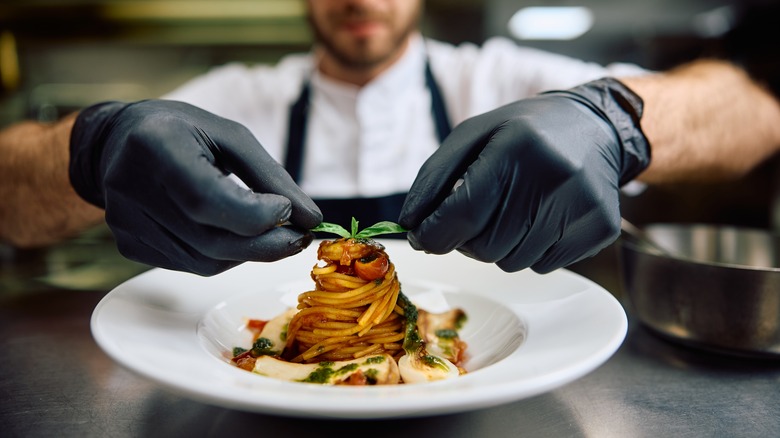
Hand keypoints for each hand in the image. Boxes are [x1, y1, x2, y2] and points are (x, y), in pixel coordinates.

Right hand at [70, 99, 321, 274]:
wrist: (117, 141)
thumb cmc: (182, 131)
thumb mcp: (231, 136)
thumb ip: (271, 176)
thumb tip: (311, 217)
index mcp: (156, 147)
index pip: (208, 200)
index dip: (256, 214)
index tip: (288, 209)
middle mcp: (132, 189)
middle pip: (211, 240)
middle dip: (267, 244)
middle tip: (299, 236)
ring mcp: (126, 224)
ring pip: (207, 261)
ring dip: (249, 251)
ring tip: (270, 231)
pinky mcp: (130, 246)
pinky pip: (192, 264)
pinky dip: (224, 254)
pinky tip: (232, 232)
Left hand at [399, 78, 649, 272]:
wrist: (595, 128)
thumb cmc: (522, 133)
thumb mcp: (471, 136)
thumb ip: (434, 179)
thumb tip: (410, 226)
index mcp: (517, 147)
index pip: (463, 213)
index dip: (434, 234)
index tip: (422, 237)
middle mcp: (555, 177)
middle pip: (486, 247)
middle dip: (468, 238)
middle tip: (476, 214)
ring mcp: (582, 205)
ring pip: (513, 262)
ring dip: (500, 245)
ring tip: (512, 210)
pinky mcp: (599, 228)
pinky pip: (543, 266)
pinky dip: (530, 250)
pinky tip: (540, 218)